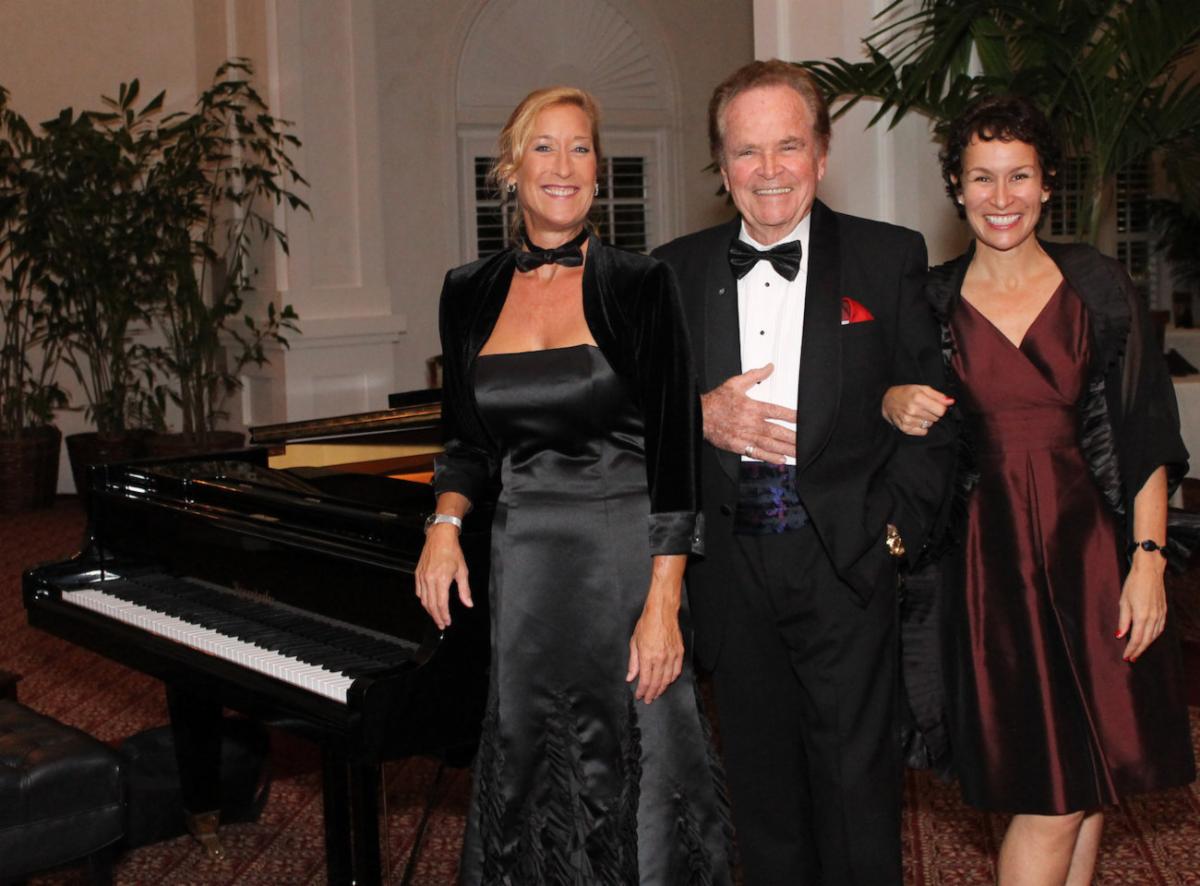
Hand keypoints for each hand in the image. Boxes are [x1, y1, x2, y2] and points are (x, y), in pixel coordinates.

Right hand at [414, 525, 471, 629]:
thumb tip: (468, 603)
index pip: (441, 604)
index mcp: (442, 579)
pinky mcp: (417, 574)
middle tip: (441, 624)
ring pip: (423, 600)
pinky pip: (418, 591)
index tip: (447, 622)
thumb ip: (465, 590)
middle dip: (436, 617)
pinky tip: (428, 603)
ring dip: (429, 610)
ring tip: (436, 616)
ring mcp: (422, 576)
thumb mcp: (462, 570)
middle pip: (431, 605)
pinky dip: (423, 600)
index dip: (444, 615)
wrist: (440, 537)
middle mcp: (430, 579)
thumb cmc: (452, 551)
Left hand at [626, 586, 683, 703]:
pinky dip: (672, 679)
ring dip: (662, 689)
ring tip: (657, 693)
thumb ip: (633, 662)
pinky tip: (668, 682)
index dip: (642, 691)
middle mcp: (660, 658)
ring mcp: (671, 656)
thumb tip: (630, 677)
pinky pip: (677, 671)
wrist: (661, 612)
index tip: (639, 695)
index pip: (645, 680)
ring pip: (668, 679)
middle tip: (648, 699)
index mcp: (647, 656)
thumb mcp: (634, 642)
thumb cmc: (646, 624)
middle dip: (651, 693)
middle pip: (657, 683)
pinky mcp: (679, 652)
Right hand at [701, 364, 796, 463]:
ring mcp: (745, 436)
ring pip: (770, 444)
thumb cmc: (716, 402)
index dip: (792, 416)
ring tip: (798, 453)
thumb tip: (769, 368)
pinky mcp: (739, 446)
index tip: (803, 420)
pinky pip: (757, 453)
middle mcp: (751, 423)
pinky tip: (780, 459)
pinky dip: (769, 457)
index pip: (778, 412)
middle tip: (806, 442)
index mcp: (752, 407)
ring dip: (786, 449)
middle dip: (793, 437)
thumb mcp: (735, 383)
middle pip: (777, 431)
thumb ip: (754, 375)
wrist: (699, 415)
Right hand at [882, 384, 953, 435]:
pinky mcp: (905, 428)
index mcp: (918, 398)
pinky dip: (921, 427)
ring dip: (926, 420)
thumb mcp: (922, 389)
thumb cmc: (906, 393)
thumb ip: (938, 395)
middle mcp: (913, 410)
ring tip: (917, 413)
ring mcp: (908, 420)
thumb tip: (951, 401)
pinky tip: (914, 420)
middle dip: (932, 413)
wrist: (887, 401)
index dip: (940, 408)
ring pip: (929, 425)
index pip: (941, 411)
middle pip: (936, 418)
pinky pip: (922, 432)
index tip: (935, 405)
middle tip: (923, 408)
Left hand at [1116, 551, 1167, 661]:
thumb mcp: (1124, 601)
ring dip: (1146, 645)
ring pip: (1154, 636)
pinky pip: (1160, 628)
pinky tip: (1149, 638)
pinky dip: (1154, 636)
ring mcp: (1160, 615)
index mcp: (1142, 616)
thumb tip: (1119, 635)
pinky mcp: (1164, 611)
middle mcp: (1153, 618)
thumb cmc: (1134, 584)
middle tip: (1131, 658)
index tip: (1126, 657)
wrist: (1150, 571)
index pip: (1136, 639)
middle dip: (1138, 651)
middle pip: (1146, 640)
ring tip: (1138, 651)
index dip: (1131, 650)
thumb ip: (1123, 620)